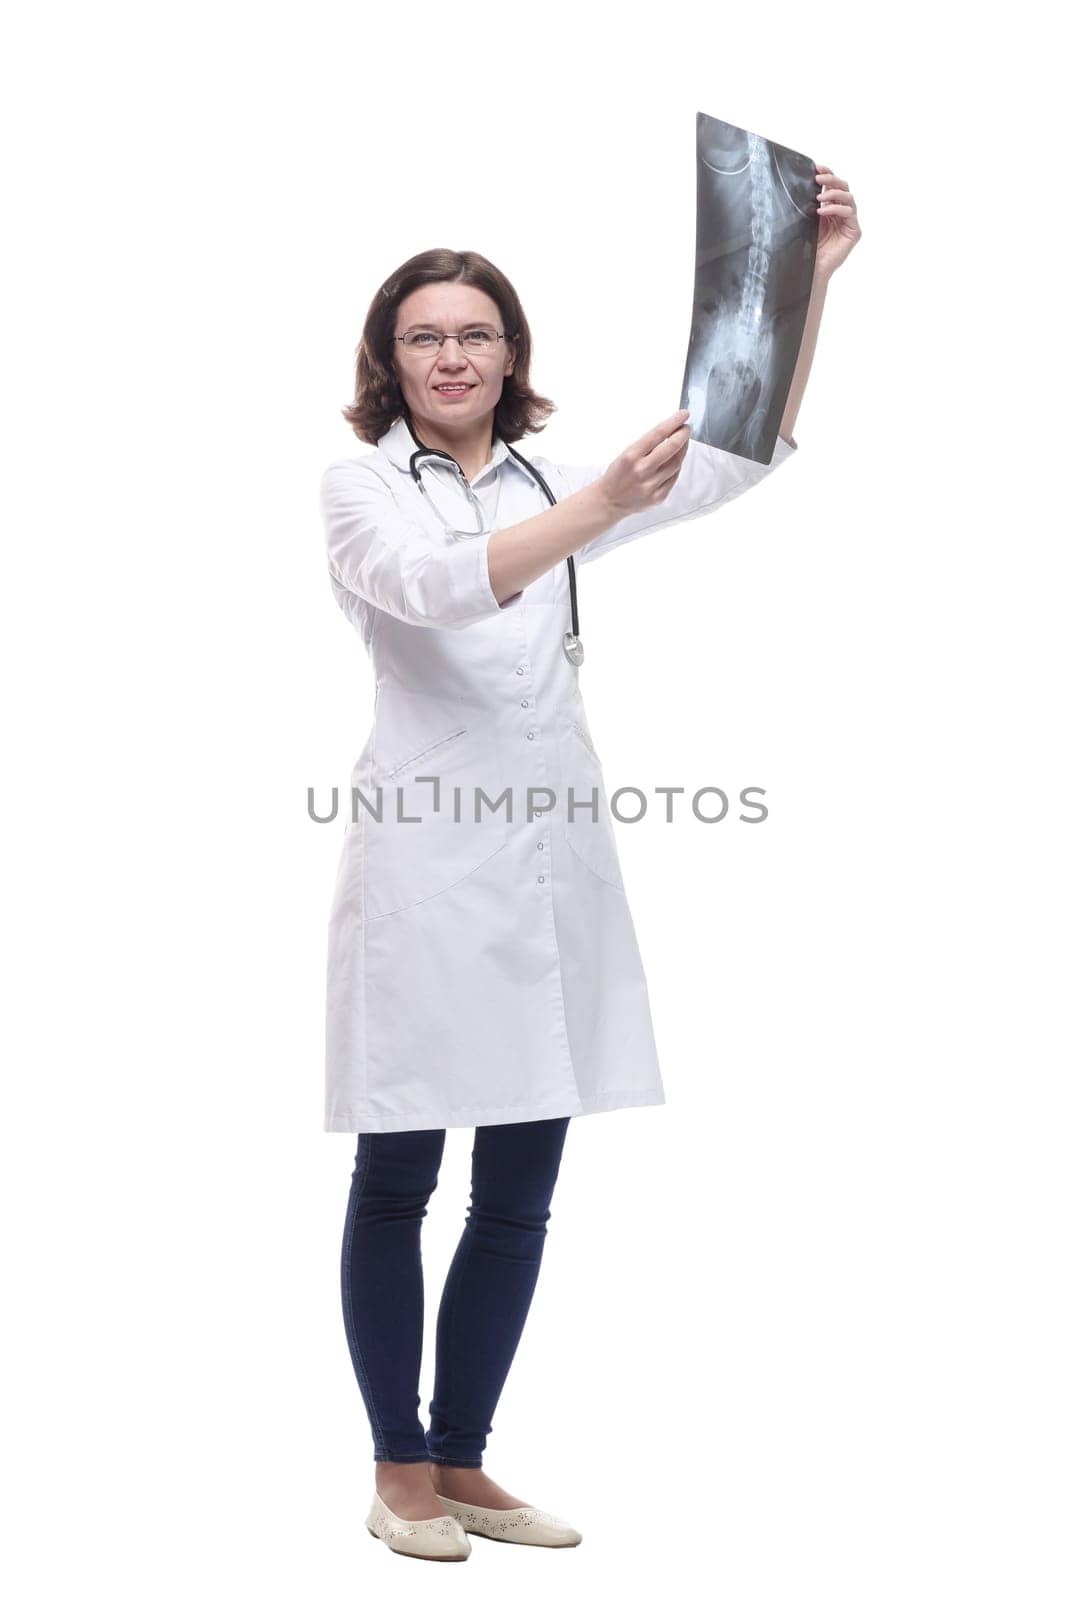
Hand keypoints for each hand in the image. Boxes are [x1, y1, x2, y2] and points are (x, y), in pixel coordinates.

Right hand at [596, 409, 690, 519]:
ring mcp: (651, 485)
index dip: (674, 422)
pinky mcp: (658, 497)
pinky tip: (676, 460)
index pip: (658, 433)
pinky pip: (674, 478)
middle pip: (672, 448)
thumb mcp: (625, 454)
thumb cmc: (617, 475)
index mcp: (631, 456)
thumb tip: (670, 432)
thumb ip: (647, 445)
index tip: (683, 415)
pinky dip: (677, 466)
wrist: (609, 501)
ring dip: (682, 450)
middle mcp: (642, 470)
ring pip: (676, 463)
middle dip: (683, 435)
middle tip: (686, 428)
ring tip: (682, 442)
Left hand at [813, 164, 860, 279]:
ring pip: (848, 198)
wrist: (811, 269)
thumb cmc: (807, 248)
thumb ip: (808, 204)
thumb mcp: (805, 221)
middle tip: (818, 178)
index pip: (832, 186)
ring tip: (819, 197)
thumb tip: (801, 184)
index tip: (816, 167)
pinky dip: (836, 209)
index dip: (827, 174)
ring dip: (834, 194)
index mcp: (830, 208)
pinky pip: (849, 213)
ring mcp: (849, 222)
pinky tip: (822, 211)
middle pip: (843, 188)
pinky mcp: (854, 232)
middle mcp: (841, 213)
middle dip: (831, 180)